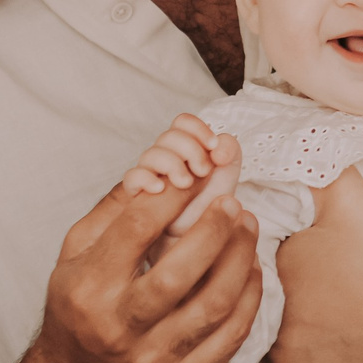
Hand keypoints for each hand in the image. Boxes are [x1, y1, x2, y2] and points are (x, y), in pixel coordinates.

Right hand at [28, 167, 263, 362]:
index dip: (174, 195)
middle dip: (216, 228)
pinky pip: (231, 335)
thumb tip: (160, 169)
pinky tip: (252, 269)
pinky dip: (250, 296)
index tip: (198, 174)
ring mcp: (152, 362)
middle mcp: (119, 329)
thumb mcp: (75, 256)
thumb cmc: (80, 311)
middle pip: (181, 271)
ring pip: (215, 304)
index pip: (137, 230)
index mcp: (89, 290)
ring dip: (241, 257)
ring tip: (248, 227)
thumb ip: (114, 210)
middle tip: (233, 202)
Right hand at [123, 113, 243, 235]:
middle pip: (168, 136)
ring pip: (151, 154)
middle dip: (190, 149)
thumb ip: (230, 151)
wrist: (200, 239)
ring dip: (172, 164)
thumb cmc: (211, 206)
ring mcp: (151, 176)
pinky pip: (132, 177)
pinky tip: (160, 188)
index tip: (213, 146)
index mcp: (187, 150)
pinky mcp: (138, 195)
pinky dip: (145, 178)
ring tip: (185, 183)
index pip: (182, 123)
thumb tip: (219, 145)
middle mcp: (167, 159)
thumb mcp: (228, 176)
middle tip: (203, 171)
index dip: (197, 128)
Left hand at [259, 169, 362, 362]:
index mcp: (271, 263)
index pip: (254, 251)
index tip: (303, 248)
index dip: (275, 246)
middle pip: (256, 293)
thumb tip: (298, 141)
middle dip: (273, 286)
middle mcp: (263, 311)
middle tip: (309, 281)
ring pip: (260, 335)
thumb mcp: (353, 201)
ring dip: (278, 326)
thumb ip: (321, 165)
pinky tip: (311, 351)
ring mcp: (276, 355)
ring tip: (311, 314)